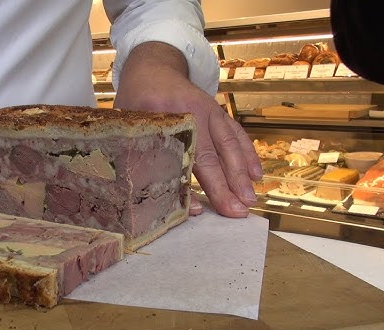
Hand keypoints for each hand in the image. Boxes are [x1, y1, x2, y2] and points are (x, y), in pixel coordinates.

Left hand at [114, 43, 261, 217]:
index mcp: (164, 115)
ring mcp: (210, 109)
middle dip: (227, 184)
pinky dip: (248, 154)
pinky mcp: (219, 111)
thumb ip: (135, 152)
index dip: (190, 184)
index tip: (201, 209)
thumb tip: (147, 193)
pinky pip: (237, 133)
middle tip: (237, 210)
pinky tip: (256, 174)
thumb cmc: (136, 100)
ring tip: (249, 199)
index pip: (181, 156)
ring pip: (229, 143)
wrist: (153, 66)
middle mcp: (192, 110)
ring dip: (241, 173)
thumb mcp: (128, 122)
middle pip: (211, 153)